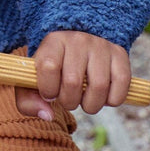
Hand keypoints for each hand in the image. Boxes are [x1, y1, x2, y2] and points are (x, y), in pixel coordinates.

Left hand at [16, 31, 130, 118]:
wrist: (80, 35)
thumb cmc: (55, 62)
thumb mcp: (35, 73)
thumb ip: (29, 97)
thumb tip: (47, 115)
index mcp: (53, 41)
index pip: (48, 67)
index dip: (48, 88)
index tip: (49, 93)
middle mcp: (77, 40)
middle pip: (73, 82)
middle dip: (69, 102)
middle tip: (68, 99)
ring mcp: (100, 46)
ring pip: (99, 87)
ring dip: (91, 105)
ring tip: (85, 99)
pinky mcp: (120, 54)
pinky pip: (120, 87)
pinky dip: (112, 101)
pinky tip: (103, 96)